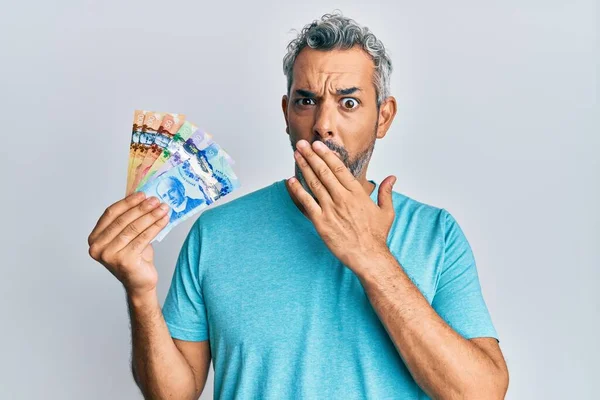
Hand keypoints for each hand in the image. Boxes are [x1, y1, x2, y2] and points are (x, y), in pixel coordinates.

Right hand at [87, 192, 169, 297]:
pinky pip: (143, 238)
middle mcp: (98, 247)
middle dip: (141, 208)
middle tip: (155, 200)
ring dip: (151, 216)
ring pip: (133, 228)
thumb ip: (129, 219)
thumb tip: (142, 197)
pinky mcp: (124, 261)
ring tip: (163, 208)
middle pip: (123, 220)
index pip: (110, 214)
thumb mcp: (128, 235)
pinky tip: (164, 220)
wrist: (140, 282)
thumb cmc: (134, 257)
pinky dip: (155, 227)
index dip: (127, 202)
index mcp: (94, 238)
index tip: (142, 194)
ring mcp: (109, 255)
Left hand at [286, 139, 395, 271]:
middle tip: (302, 144)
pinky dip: (298, 190)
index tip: (318, 145)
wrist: (368, 256)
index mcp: (357, 193)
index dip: (327, 155)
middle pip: (324, 172)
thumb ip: (386, 192)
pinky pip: (306, 203)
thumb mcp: (386, 212)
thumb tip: (392, 177)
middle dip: (311, 156)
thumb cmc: (376, 236)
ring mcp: (331, 210)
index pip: (339, 169)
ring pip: (314, 183)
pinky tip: (291, 180)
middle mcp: (342, 198)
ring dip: (304, 167)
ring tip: (296, 155)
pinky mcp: (321, 222)